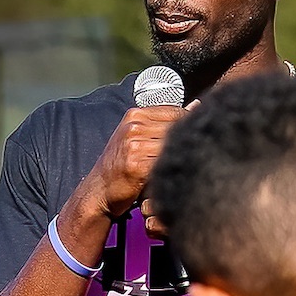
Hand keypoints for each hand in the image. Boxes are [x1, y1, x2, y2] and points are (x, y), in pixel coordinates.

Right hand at [79, 104, 185, 223]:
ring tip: (183, 166)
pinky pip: (166, 163)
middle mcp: (133, 127)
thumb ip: (163, 123)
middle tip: (192, 155)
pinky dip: (174, 169)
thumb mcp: (136, 137)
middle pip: (176, 128)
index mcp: (134, 115)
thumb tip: (197, 105)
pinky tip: (175, 175)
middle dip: (188, 141)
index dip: (188, 125)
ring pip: (174, 146)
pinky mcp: (137, 166)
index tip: (193, 138)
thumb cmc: (121, 165)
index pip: (175, 111)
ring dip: (182, 157)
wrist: (99, 190)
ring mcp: (134, 146)